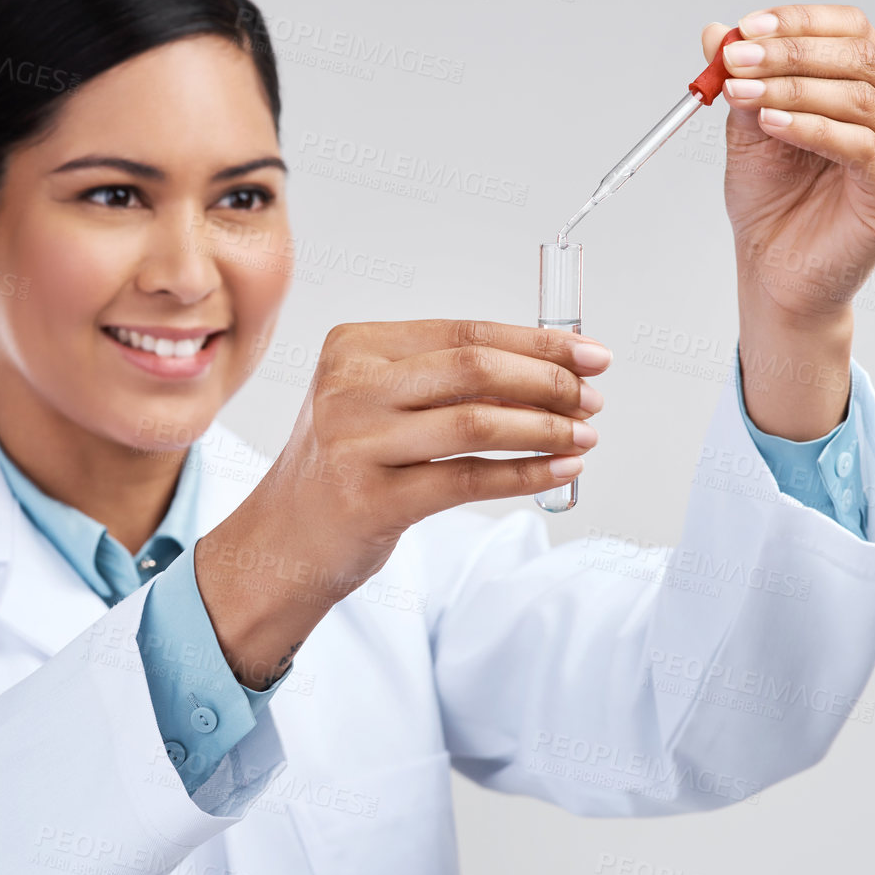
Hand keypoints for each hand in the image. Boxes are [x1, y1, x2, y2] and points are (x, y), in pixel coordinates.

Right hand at [195, 320, 609, 687]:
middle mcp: (349, 388)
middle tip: (591, 399)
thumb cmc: (344, 468)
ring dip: (544, 428)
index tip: (588, 355)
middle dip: (548, 381)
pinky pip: (468, 480)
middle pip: (473, 369)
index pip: (463, 332)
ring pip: (476, 422)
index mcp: (353, 347)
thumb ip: (446, 382)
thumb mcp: (377, 405)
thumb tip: (550, 370)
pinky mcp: (371, 500)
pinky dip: (525, 474)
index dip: (536, 342)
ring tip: (583, 436)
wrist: (283, 541)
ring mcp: (355, 444)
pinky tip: (559, 471)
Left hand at [706, 4, 874, 323]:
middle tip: (737, 59)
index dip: (799, 22)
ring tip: (742, 91)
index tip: (746, 28)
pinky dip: (812, 128)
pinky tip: (772, 122)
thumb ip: (743, 79)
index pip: (851, 29)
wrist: (776, 270)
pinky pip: (860, 145)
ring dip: (792, 89)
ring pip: (858, 97)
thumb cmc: (772, 200)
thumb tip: (715, 32)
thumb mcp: (749, 127)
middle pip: (859, 56)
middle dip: (790, 53)